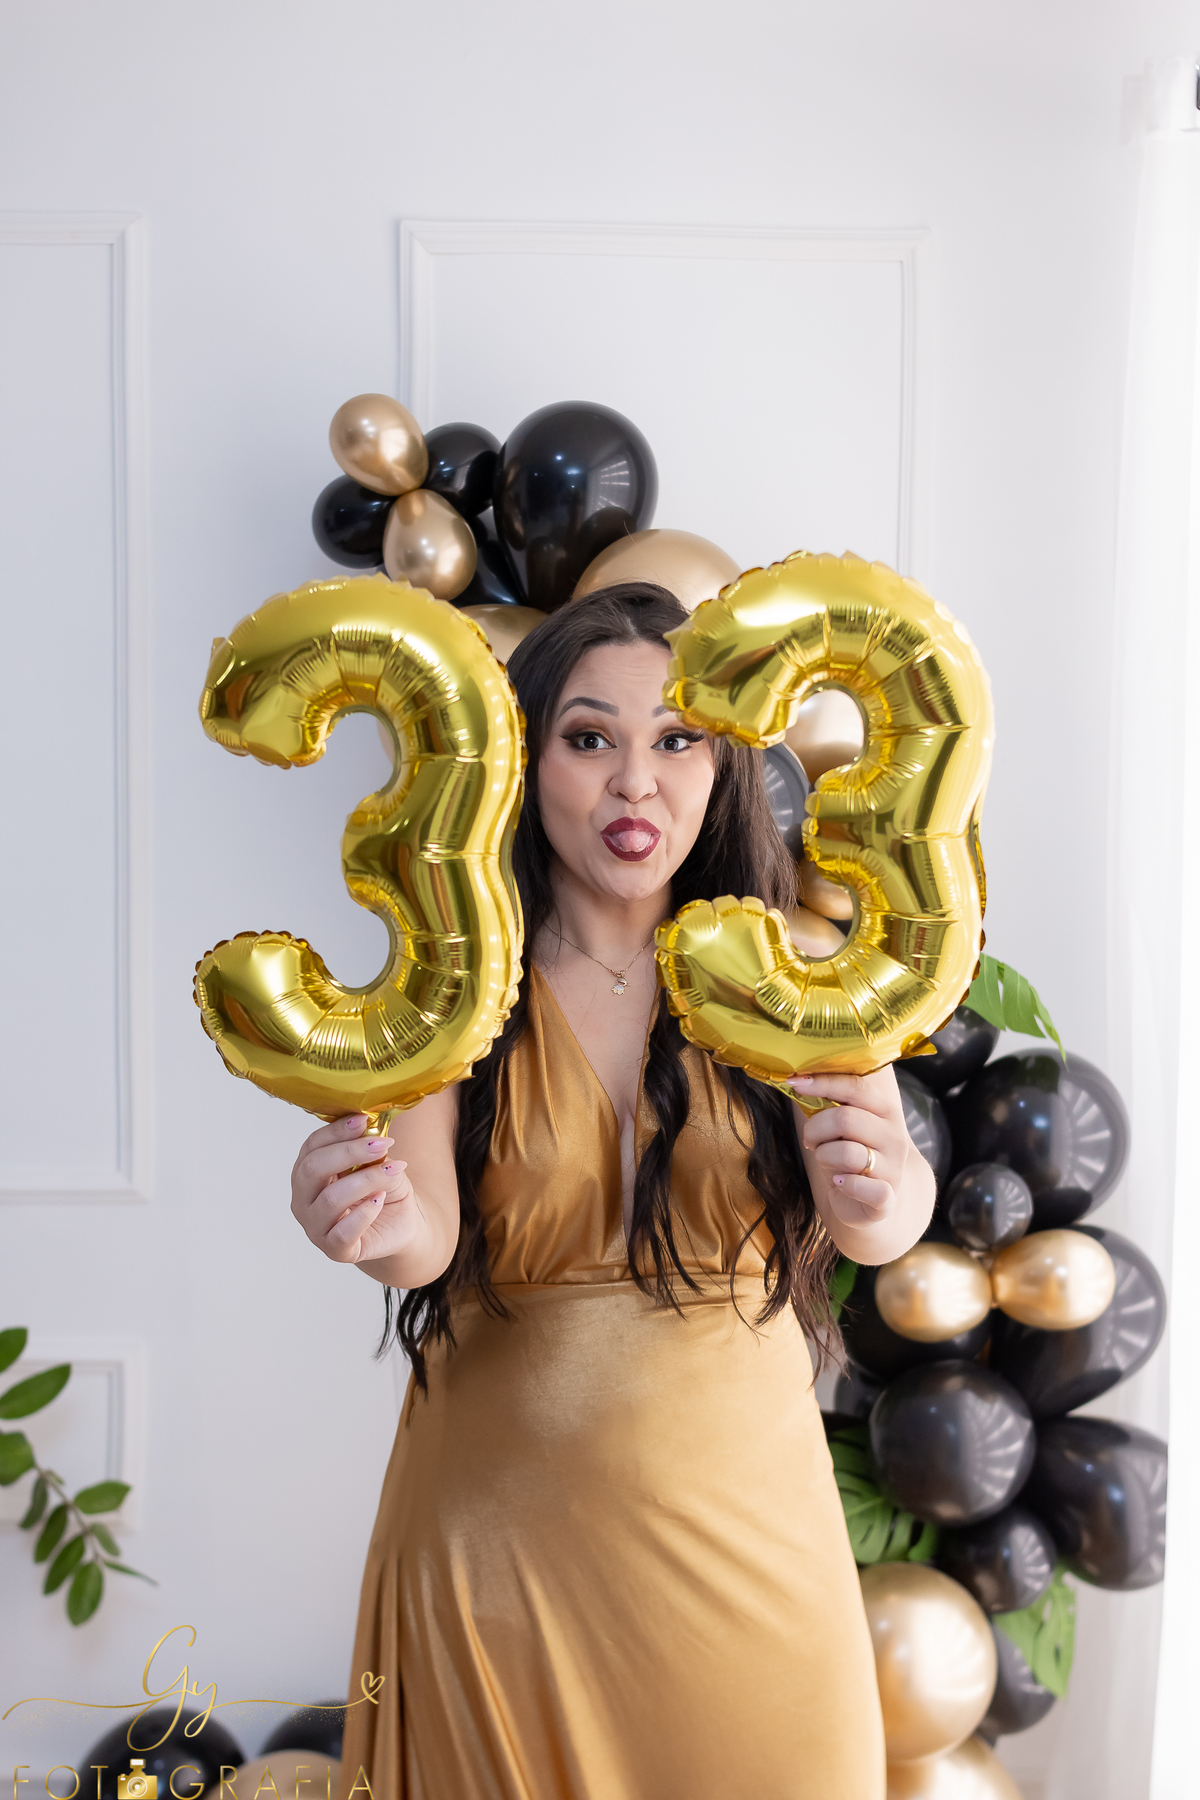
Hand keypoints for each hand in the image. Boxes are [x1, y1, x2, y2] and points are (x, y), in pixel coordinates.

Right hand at [290, 1114, 420, 1266]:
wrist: (399, 1226)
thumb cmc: (382, 1189)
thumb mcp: (378, 1163)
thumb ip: (370, 1151)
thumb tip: (372, 1135)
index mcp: (307, 1172)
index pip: (312, 1146)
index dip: (336, 1131)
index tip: (365, 1120)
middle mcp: (303, 1200)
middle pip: (313, 1169)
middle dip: (349, 1152)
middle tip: (382, 1144)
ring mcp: (315, 1227)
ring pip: (331, 1199)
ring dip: (366, 1180)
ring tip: (392, 1171)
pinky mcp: (334, 1250)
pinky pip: (343, 1232)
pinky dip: (364, 1213)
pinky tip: (380, 1199)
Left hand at [790, 1066, 927, 1252]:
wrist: (876, 1201)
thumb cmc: (852, 1155)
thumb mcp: (844, 1127)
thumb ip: (830, 1104)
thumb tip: (796, 1080)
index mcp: (884, 1111)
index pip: (855, 1087)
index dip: (822, 1082)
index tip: (792, 1082)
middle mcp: (894, 1136)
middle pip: (845, 1119)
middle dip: (816, 1129)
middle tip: (810, 1140)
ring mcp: (894, 1167)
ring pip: (847, 1153)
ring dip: (824, 1156)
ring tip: (826, 1161)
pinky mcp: (887, 1197)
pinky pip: (860, 1187)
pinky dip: (844, 1184)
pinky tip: (840, 1182)